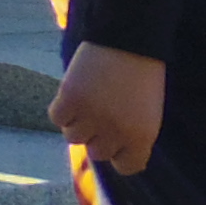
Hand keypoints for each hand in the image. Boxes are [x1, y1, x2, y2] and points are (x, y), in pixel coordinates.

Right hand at [52, 43, 166, 173]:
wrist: (127, 38)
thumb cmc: (143, 74)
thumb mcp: (148, 111)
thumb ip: (132, 134)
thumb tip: (110, 151)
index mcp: (141, 136)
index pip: (126, 167)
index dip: (119, 154)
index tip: (117, 142)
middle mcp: (115, 131)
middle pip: (97, 153)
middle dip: (98, 137)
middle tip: (101, 115)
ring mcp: (90, 116)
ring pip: (73, 137)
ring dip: (77, 123)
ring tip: (86, 102)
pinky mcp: (69, 98)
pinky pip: (57, 117)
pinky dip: (62, 108)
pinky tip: (73, 94)